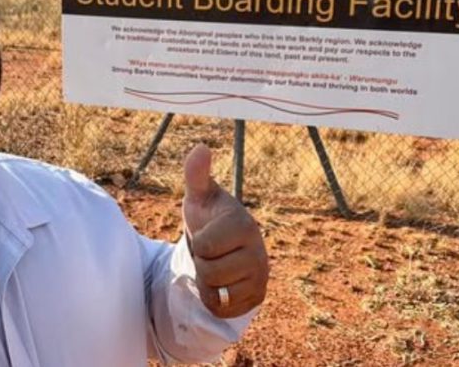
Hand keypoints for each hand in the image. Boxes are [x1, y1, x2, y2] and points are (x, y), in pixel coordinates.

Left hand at [182, 144, 268, 318]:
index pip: (204, 248)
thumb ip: (197, 174)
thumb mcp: (200, 197)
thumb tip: (200, 147)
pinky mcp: (258, 297)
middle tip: (212, 253)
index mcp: (244, 225)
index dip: (197, 244)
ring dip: (208, 284)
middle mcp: (259, 252)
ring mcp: (261, 277)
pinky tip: (223, 283)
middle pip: (209, 273)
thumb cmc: (209, 217)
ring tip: (217, 266)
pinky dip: (217, 301)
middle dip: (202, 265)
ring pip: (217, 294)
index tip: (209, 235)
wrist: (225, 246)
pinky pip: (224, 310)